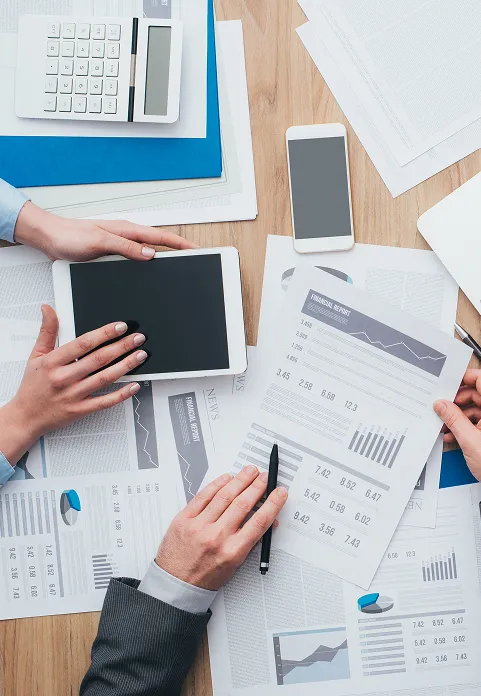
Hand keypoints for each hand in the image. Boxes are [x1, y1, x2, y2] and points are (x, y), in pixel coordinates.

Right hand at [0, 305, 147, 465]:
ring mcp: (73, 395)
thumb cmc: (32, 386)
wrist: (26, 416)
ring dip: (125, 366)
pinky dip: (121, 394)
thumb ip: (47, 332)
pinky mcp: (79, 410)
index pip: (83, 343)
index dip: (104, 333)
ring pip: (104, 378)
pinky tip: (134, 385)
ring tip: (140, 355)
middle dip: (121, 346)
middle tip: (138, 338)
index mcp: (53, 362)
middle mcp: (63, 378)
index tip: (120, 327)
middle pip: (98, 359)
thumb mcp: (35, 356)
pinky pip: (104, 402)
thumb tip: (48, 309)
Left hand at [14, 201, 193, 261]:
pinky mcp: (112, 253)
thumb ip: (125, 248)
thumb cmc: (69, 237)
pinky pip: (136, 258)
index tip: (196, 249)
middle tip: (195, 258)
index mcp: (126, 231)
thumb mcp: (100, 242)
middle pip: (158, 243)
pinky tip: (149, 269)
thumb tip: (150, 254)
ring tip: (179, 264)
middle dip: (178, 249)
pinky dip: (147, 262)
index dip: (180, 244)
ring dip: (163, 256)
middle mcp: (125, 236)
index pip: (160, 237)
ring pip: (148, 251)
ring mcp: (119, 245)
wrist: (49, 238)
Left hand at [155, 465, 287, 590]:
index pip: (259, 522)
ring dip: (240, 480)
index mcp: (232, 552)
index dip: (272, 504)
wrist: (176, 584)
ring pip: (224, 496)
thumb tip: (268, 520)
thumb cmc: (206, 576)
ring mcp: (199, 526)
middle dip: (257, 487)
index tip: (280, 493)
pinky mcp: (184, 519)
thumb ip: (251, 541)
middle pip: (243, 504)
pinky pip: (203, 496)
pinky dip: (217, 484)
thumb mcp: (235, 565)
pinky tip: (227, 478)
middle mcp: (216, 537)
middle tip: (265, 477)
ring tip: (250, 471)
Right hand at [434, 369, 480, 479]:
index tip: (450, 382)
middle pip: (477, 395)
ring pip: (476, 410)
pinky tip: (454, 435)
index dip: (465, 378)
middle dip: (457, 402)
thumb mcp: (470, 441)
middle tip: (443, 408)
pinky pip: (478, 423)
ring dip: (459, 417)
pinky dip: (466, 427)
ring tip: (445, 426)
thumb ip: (454, 420)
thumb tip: (441, 405)